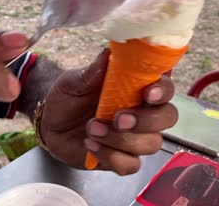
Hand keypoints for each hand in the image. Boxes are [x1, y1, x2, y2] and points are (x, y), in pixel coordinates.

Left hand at [40, 49, 177, 174]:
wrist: (51, 125)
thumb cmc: (68, 98)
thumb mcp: (74, 82)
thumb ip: (92, 72)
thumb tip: (107, 53)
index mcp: (136, 89)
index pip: (164, 88)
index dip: (162, 91)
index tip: (148, 93)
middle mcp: (142, 113)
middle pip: (167, 117)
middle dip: (145, 120)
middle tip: (117, 118)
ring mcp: (135, 138)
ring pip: (151, 144)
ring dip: (120, 139)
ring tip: (91, 129)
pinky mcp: (123, 159)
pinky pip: (130, 165)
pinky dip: (110, 157)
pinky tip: (91, 145)